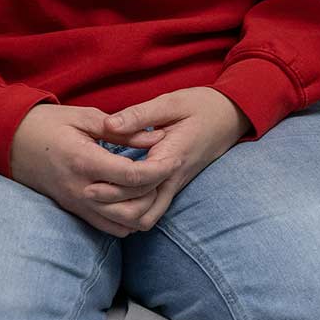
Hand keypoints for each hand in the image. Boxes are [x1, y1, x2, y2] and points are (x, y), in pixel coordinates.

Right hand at [9, 103, 181, 236]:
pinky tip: (136, 198)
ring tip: (154, 185)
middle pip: (132, 205)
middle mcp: (81, 190)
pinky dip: (128, 219)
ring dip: (144, 208)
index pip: (132, 177)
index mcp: (84, 162)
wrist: (9, 142)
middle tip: (167, 170)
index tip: (175, 158)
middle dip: (156, 189)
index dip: (160, 170)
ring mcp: (76, 204)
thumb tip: (157, 137)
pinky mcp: (74, 210)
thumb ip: (123, 129)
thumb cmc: (47, 124)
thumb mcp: (85, 117)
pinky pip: (108, 228)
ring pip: (122, 224)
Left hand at [78, 87, 250, 232]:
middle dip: (114, 209)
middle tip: (87, 194)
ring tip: (99, 199)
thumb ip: (139, 115)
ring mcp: (174, 185)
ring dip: (123, 215)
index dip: (113, 189)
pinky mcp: (172, 186)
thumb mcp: (171, 102)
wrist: (231, 116)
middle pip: (142, 212)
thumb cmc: (202, 106)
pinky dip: (132, 212)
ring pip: (147, 218)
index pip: (141, 184)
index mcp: (172, 157)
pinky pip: (151, 210)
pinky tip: (114, 198)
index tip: (89, 185)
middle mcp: (174, 178)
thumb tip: (109, 125)